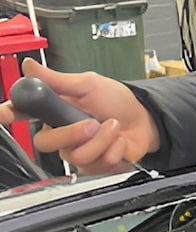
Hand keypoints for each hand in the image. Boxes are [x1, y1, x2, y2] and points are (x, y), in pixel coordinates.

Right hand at [0, 58, 160, 174]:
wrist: (145, 122)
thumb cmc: (117, 101)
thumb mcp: (88, 84)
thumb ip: (57, 80)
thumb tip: (28, 66)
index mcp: (54, 110)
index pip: (23, 114)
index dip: (10, 114)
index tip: (5, 114)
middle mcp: (61, 132)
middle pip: (45, 142)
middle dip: (72, 133)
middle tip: (93, 122)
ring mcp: (76, 150)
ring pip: (75, 156)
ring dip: (102, 139)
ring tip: (114, 127)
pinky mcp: (94, 165)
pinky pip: (96, 164)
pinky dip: (113, 150)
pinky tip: (119, 142)